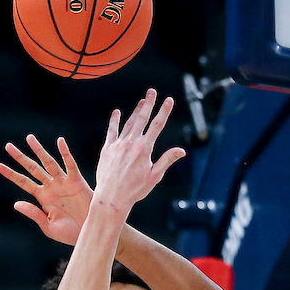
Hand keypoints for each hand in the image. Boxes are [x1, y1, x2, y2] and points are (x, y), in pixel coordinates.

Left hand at [0, 135, 92, 245]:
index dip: (11, 174)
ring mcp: (63, 183)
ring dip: (39, 150)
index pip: (23, 182)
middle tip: (8, 146)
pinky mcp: (77, 182)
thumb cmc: (70, 234)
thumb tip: (16, 203)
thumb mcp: (48, 227)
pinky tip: (60, 141)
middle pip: (32, 168)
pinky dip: (65, 153)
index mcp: (42, 198)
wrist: (89, 234)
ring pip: (49, 163)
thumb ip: (33, 213)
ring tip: (29, 138)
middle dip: (20, 157)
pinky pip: (70, 165)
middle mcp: (51, 187)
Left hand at [94, 89, 184, 215]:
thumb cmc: (134, 190)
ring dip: (136, 111)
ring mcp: (118, 145)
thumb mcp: (154, 177)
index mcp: (144, 150)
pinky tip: (117, 112)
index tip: (168, 99)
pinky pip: (112, 131)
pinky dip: (115, 121)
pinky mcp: (107, 149)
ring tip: (143, 101)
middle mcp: (131, 143)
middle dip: (149, 104)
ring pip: (129, 123)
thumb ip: (167, 160)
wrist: (112, 198)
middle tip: (152, 91)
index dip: (164, 111)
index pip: (157, 125)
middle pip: (142, 119)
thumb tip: (181, 150)